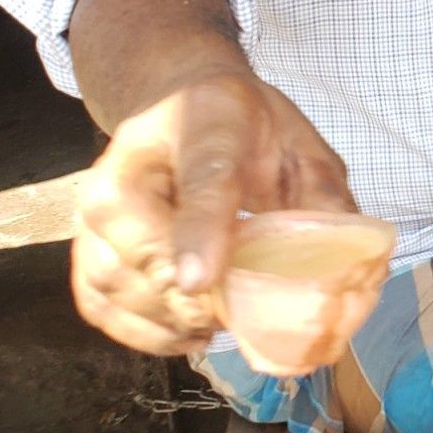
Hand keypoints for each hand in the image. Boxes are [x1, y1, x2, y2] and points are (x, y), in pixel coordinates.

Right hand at [71, 72, 356, 356]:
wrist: (176, 102)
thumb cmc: (246, 128)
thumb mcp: (299, 144)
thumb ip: (323, 197)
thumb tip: (349, 268)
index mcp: (200, 124)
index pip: (201, 182)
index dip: (201, 232)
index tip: (202, 282)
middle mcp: (125, 166)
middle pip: (147, 252)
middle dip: (199, 299)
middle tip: (247, 313)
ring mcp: (91, 209)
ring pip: (118, 286)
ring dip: (173, 319)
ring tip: (223, 318)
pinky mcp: (83, 246)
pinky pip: (98, 305)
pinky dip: (143, 330)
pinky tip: (187, 328)